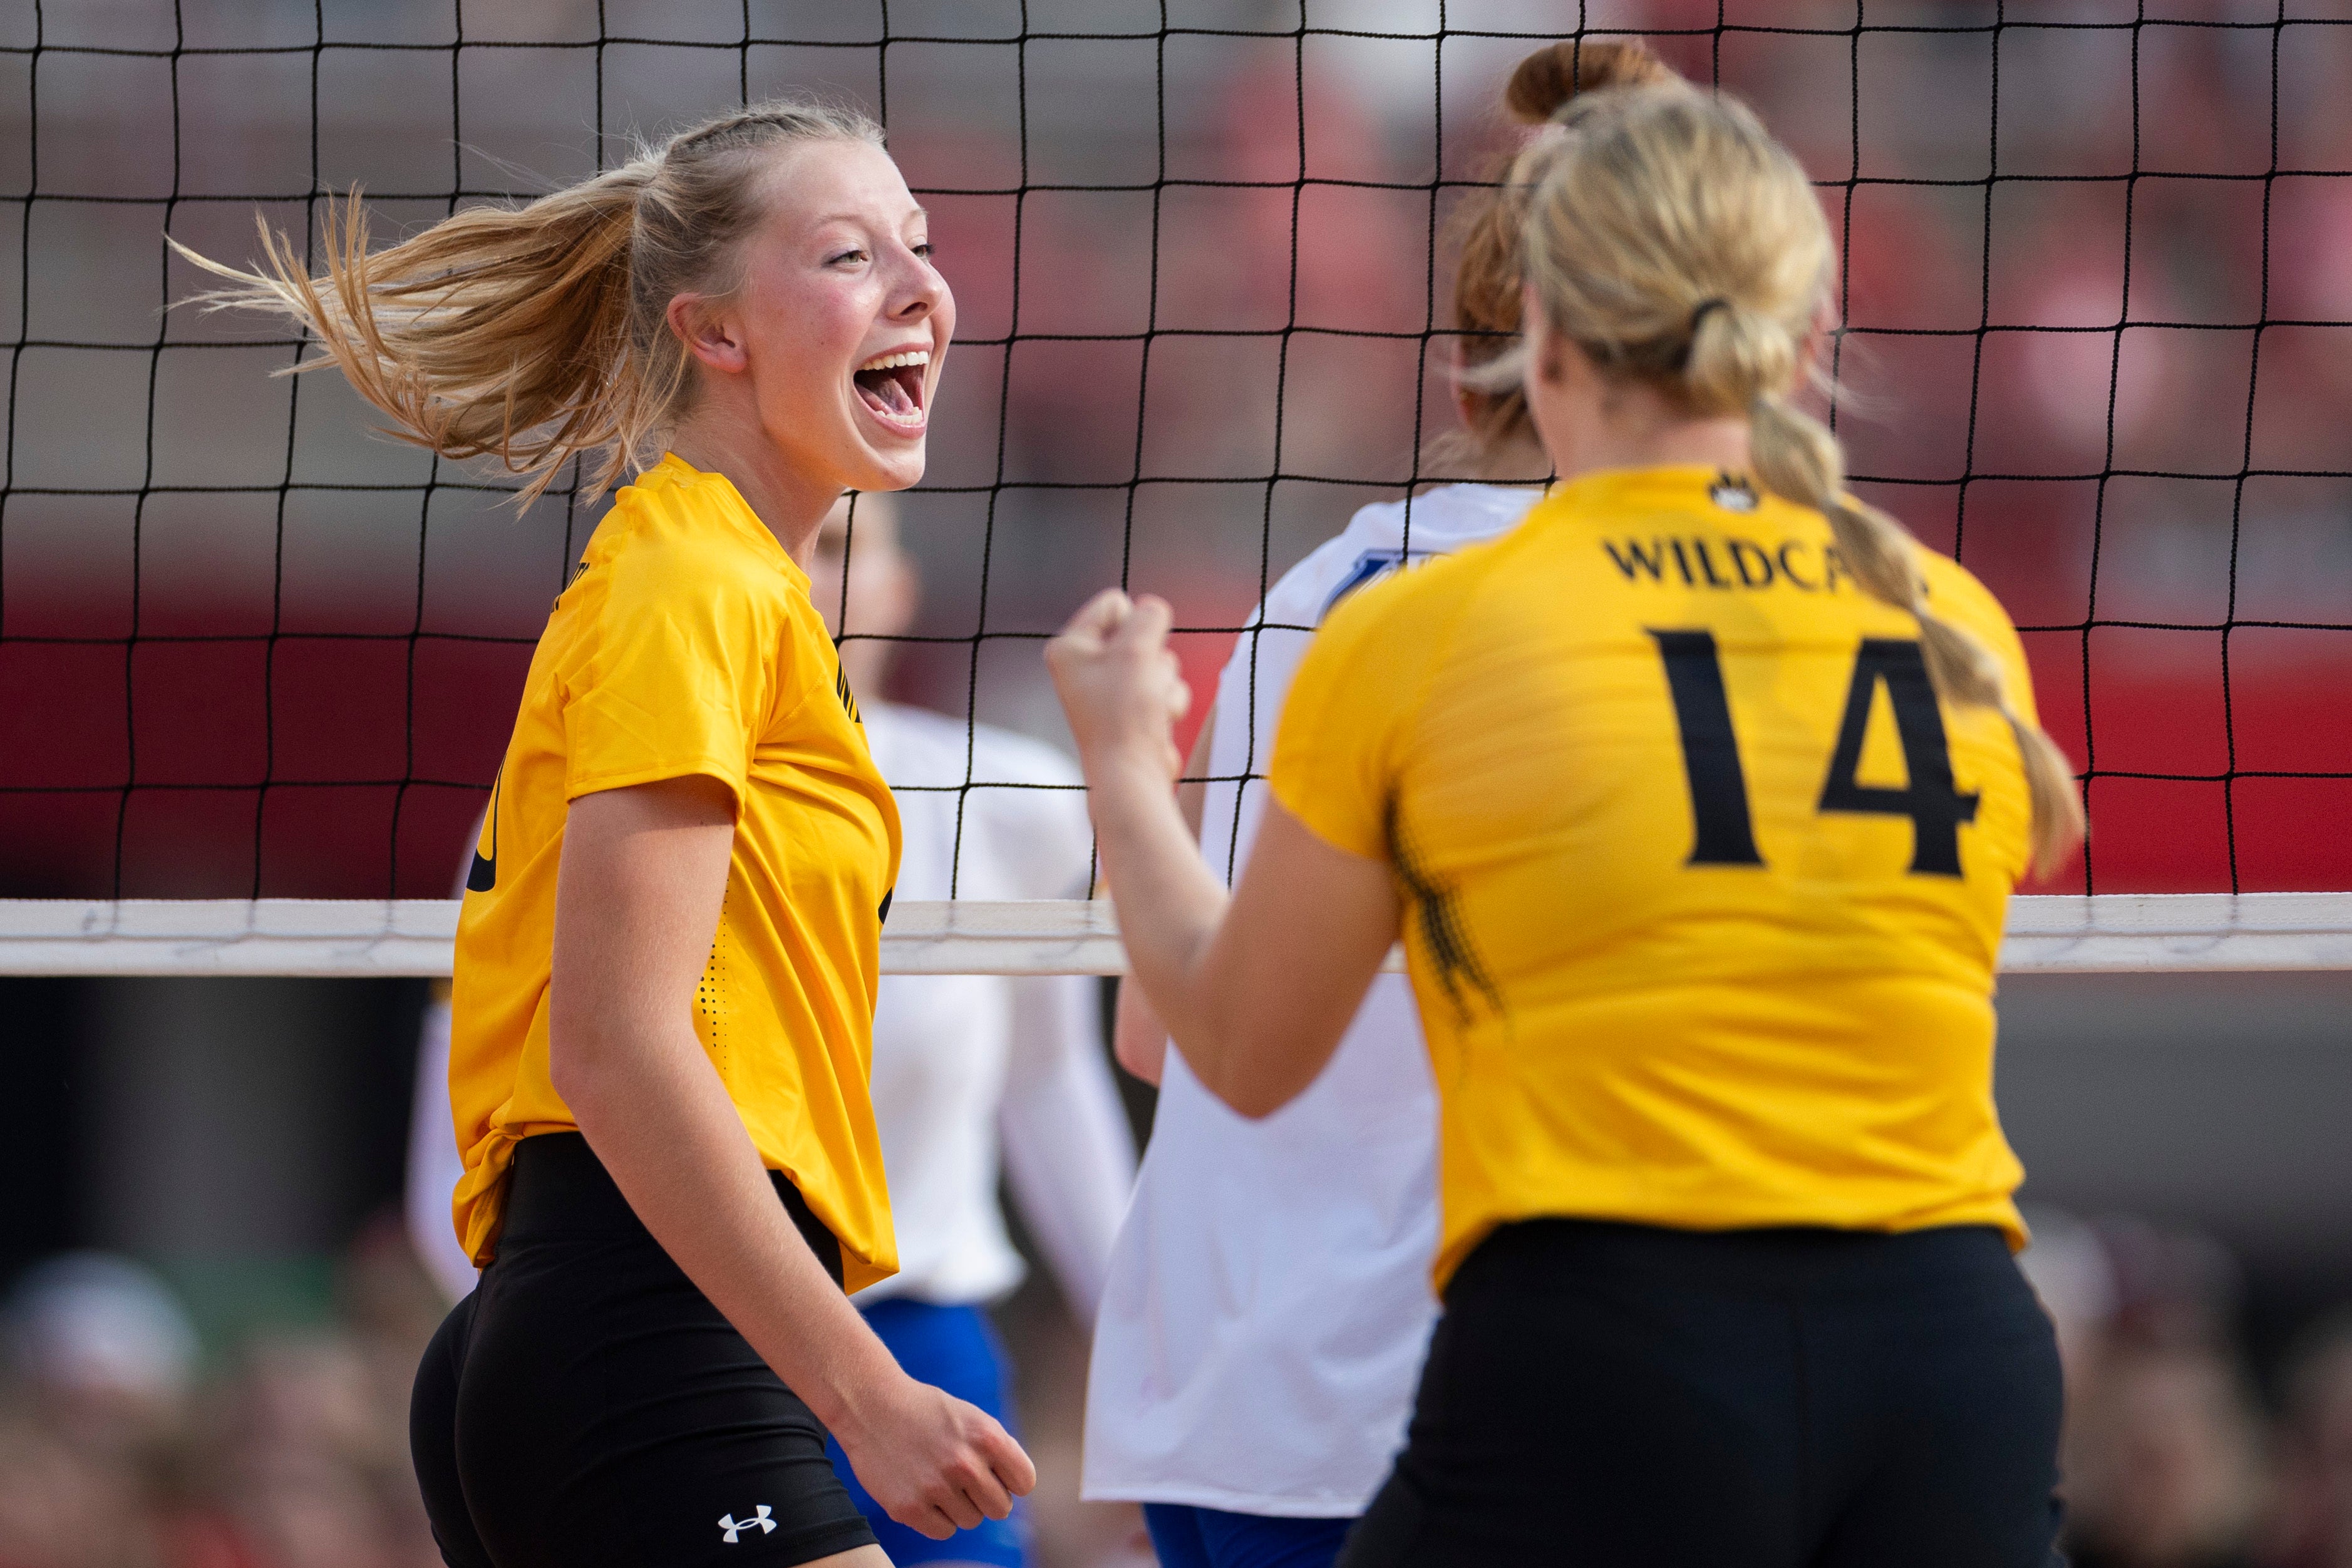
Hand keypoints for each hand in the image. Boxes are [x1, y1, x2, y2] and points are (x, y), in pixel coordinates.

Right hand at [830, 1372, 1036, 1539]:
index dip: (1011, 1481)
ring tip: (938, 1480)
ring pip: (971, 1521)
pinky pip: (943, 1531)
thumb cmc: (925, 1411)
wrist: (871, 1406)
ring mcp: (936, 1487)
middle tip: (964, 1481)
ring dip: (959, 1506)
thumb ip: (997, 1449)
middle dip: (986, 1497)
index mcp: (987, 1436)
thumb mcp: (971, 1417)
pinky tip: (924, 1493)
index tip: (996, 1475)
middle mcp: (964, 1463)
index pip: (1024, 1482)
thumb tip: (1018, 1487)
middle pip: (1000, 1508)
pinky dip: (936, 1518)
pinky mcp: (909, 1508)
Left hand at [1045, 589, 1191, 780]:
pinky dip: (1167, 706)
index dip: (1136, 624)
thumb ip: (1148, 617)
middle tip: (1142, 687)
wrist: (1132, 776)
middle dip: (1154, 659)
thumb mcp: (1137, 650)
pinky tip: (1156, 727)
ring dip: (1165, 685)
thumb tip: (1152, 609)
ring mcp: (1110, 691)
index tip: (1132, 655)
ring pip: (1159, 663)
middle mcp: (1085, 667)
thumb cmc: (1125, 714)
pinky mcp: (1133, 711)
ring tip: (1151, 710)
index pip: (1114, 604)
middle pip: (1140, 634)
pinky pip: (1163, 690)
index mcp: (1070, 648)